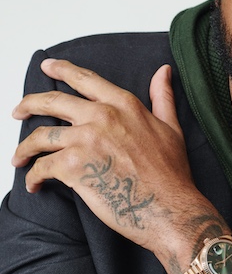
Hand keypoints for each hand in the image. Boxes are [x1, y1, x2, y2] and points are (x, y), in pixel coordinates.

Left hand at [12, 58, 228, 273]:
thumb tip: (163, 72)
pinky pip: (42, 167)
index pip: (85, 80)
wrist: (169, 207)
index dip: (62, 70)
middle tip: (18, 111)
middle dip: (29, 104)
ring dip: (25, 148)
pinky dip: (33, 176)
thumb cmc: (171, 174)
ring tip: (20, 158)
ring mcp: (85, 140)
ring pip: (41, 136)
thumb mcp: (171, 127)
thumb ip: (162, 97)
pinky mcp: (74, 167)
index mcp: (123, 104)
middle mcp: (102, 116)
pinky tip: (34, 184)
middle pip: (53, 101)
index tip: (48, 66)